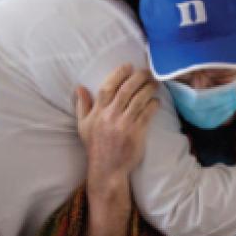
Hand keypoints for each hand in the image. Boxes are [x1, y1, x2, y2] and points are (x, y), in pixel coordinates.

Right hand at [76, 64, 159, 189]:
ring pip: (138, 100)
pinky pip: (147, 114)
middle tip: (147, 71)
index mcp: (97, 112)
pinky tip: (156, 101)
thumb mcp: (83, 126)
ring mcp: (124, 125)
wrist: (107, 169)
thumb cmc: (95, 147)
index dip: (118, 74)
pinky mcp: (137, 133)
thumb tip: (80, 87)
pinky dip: (153, 105)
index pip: (107, 87)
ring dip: (148, 89)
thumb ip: (82, 105)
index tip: (128, 66)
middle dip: (138, 77)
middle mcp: (110, 116)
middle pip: (126, 90)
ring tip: (155, 83)